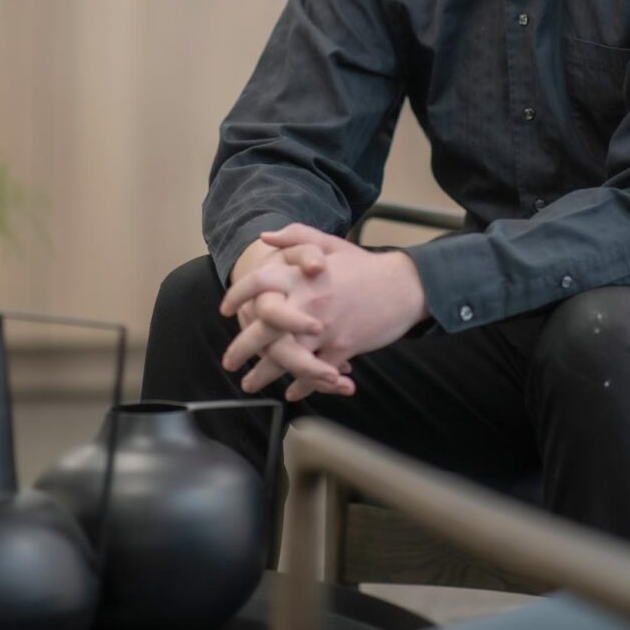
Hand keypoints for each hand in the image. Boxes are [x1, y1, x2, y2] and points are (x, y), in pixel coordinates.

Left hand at [222, 224, 428, 400]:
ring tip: (250, 383)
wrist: (404, 285)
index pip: (259, 282)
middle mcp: (309, 302)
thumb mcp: (330, 243)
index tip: (224, 309)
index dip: (237, 295)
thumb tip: (264, 237)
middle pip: (264, 328)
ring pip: (286, 357)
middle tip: (229, 361)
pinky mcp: (343, 348)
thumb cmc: (365, 266)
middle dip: (242, 347)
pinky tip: (292, 391)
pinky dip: (302, 385)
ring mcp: (326, 328)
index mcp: (302, 275)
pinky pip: (315, 372)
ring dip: (265, 374)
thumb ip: (296, 237)